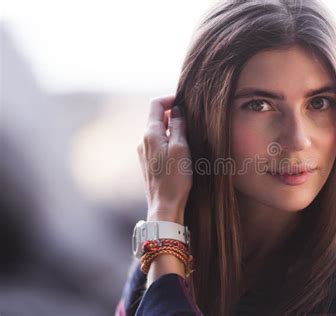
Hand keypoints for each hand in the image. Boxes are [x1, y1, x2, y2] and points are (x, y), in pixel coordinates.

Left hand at [137, 95, 191, 224]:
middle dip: (173, 115)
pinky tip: (181, 151)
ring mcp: (144, 152)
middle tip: (192, 120)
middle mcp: (143, 141)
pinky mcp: (148, 162)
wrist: (165, 206)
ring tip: (189, 137)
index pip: (155, 104)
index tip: (184, 102)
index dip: (170, 99)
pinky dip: (169, 141)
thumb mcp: (181, 148)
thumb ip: (178, 126)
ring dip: (172, 129)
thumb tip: (177, 109)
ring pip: (158, 131)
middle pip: (156, 117)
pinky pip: (158, 144)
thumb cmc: (175, 179)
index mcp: (150, 134)